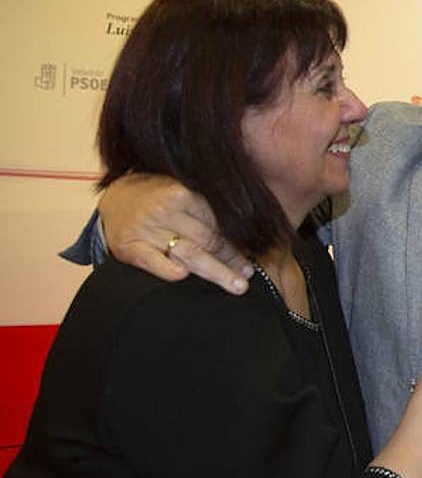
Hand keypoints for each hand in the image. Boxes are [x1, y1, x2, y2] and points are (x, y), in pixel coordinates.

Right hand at [100, 173, 250, 293]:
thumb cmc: (158, 198)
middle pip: (207, 241)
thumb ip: (205, 210)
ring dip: (215, 271)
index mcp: (182, 194)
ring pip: (188, 253)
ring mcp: (146, 229)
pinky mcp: (129, 246)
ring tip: (235, 284)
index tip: (249, 262)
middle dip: (230, 261)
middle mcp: (164, 211)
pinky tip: (183, 276)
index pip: (216, 225)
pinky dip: (168, 269)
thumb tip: (242, 236)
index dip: (235, 246)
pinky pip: (152, 261)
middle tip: (246, 277)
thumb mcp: (181, 193)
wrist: (116, 198)